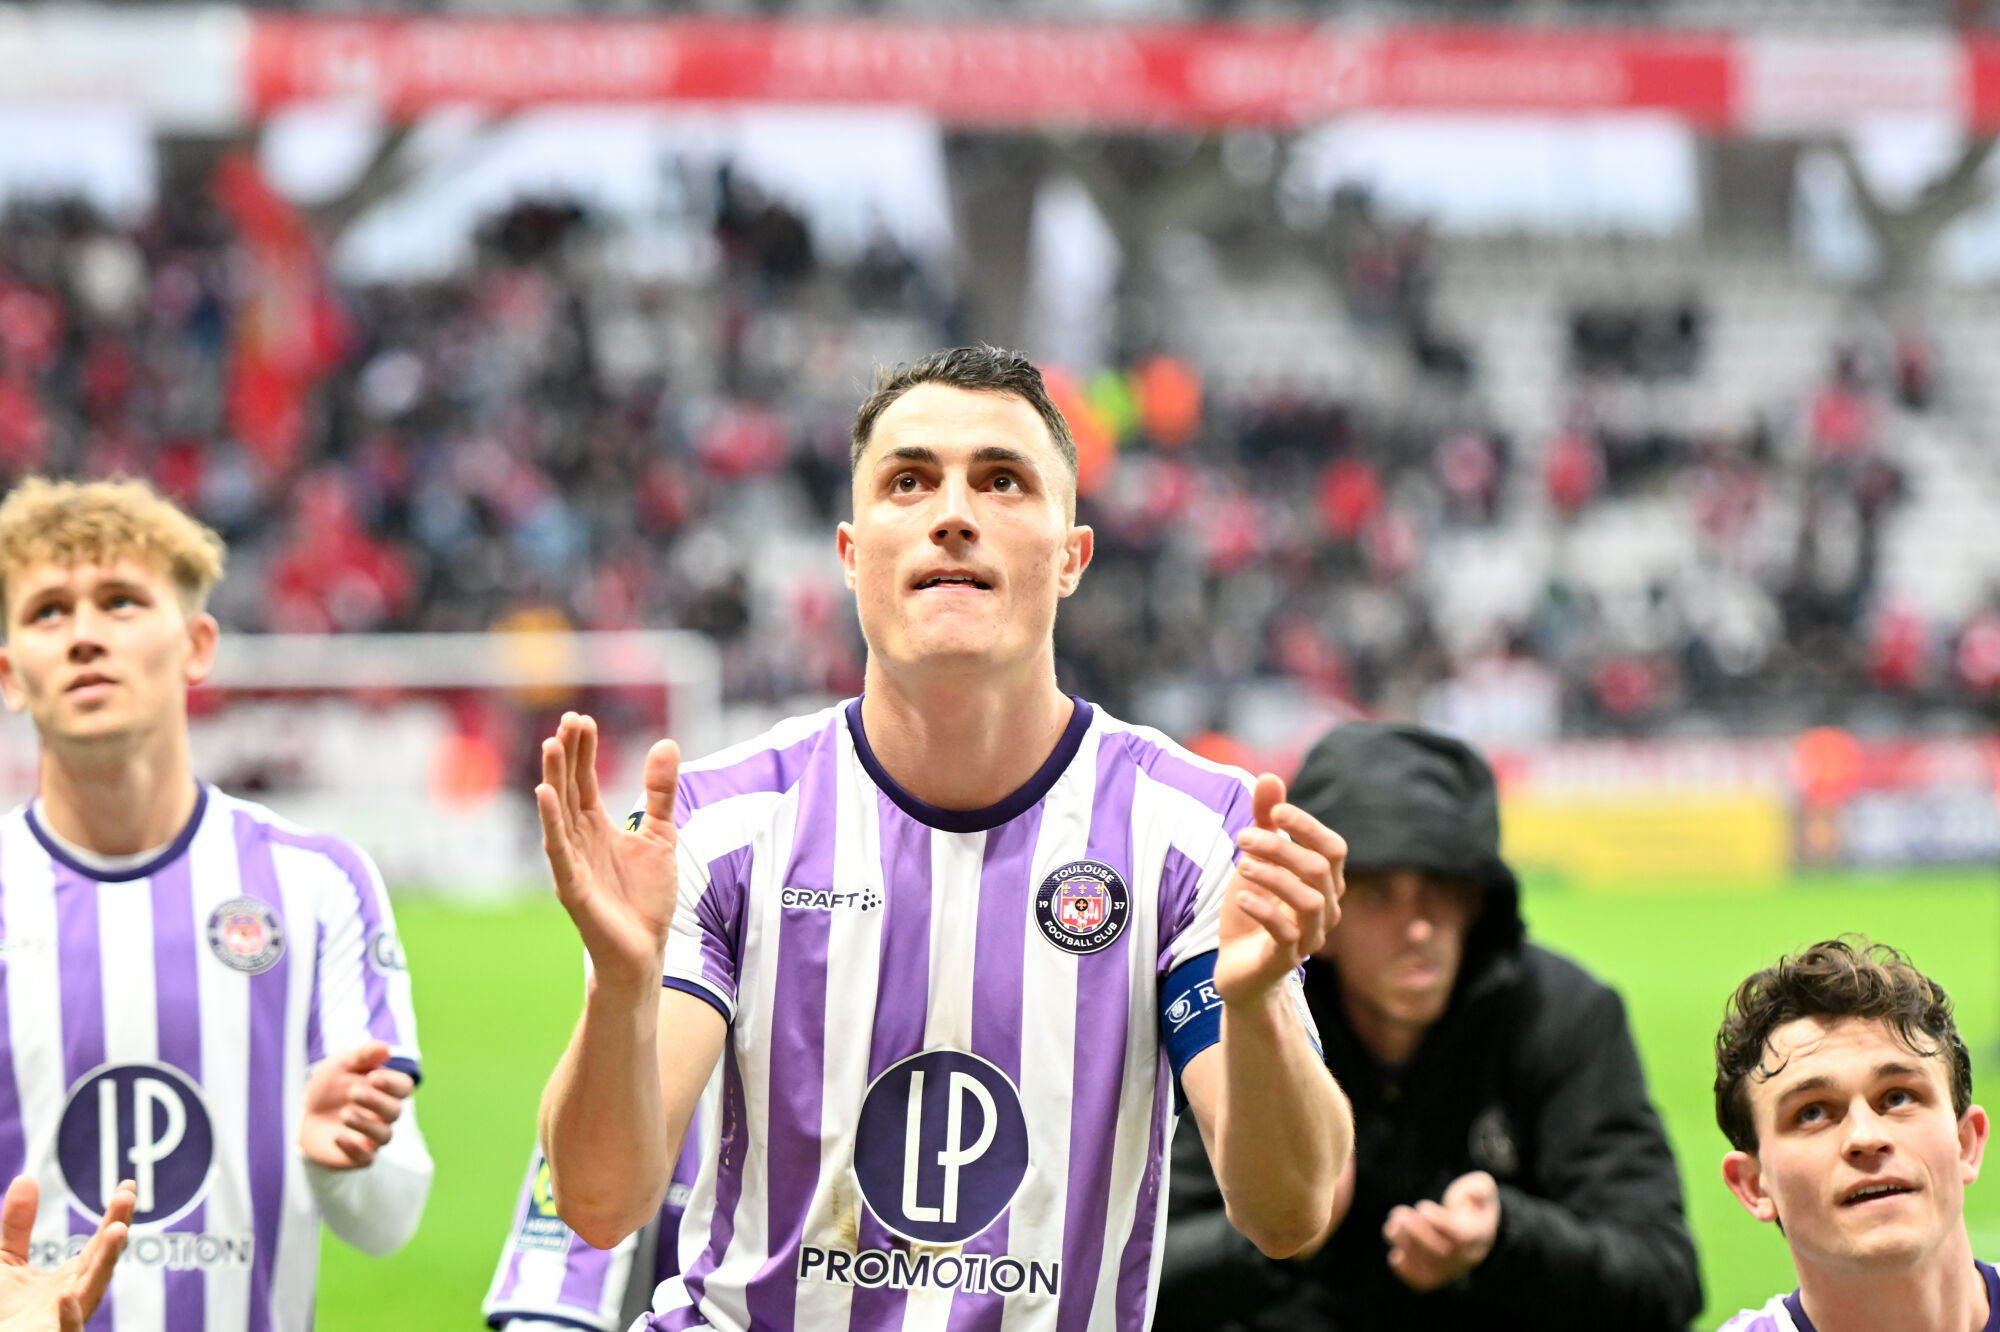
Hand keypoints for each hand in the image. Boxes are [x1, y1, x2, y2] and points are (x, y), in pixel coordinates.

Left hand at [0, 1176, 133, 1331]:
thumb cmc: (2, 1312)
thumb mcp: (5, 1261)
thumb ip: (17, 1225)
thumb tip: (27, 1178)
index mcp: (72, 1279)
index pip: (101, 1243)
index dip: (116, 1214)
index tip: (127, 1185)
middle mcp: (77, 1298)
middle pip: (102, 1261)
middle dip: (116, 1227)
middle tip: (126, 1197)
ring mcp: (67, 1321)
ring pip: (92, 1292)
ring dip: (106, 1261)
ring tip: (117, 1231)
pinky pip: (68, 1331)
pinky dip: (70, 1318)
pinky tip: (66, 1297)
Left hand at [300, 1041, 413, 1168]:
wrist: (304, 1116)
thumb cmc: (329, 1087)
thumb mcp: (340, 1065)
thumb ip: (362, 1055)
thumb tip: (386, 1049)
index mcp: (385, 1090)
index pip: (404, 1087)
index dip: (393, 1084)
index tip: (372, 1077)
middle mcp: (383, 1115)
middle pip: (395, 1111)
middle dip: (376, 1101)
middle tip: (353, 1092)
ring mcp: (371, 1137)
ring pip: (384, 1135)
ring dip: (366, 1124)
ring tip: (345, 1114)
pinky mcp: (357, 1156)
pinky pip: (366, 1159)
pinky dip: (355, 1149)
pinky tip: (338, 1137)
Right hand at [536, 714, 681, 992]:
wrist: (645, 950)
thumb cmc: (646, 897)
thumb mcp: (662, 835)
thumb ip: (661, 792)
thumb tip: (665, 743)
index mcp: (596, 827)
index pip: (584, 780)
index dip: (583, 751)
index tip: (582, 719)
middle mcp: (578, 840)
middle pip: (569, 789)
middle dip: (567, 755)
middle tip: (568, 720)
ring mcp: (572, 862)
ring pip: (558, 814)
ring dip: (553, 779)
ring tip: (551, 744)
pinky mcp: (572, 886)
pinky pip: (558, 850)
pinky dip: (551, 823)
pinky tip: (546, 795)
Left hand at [1213, 774, 1345, 1007]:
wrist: (1237, 967)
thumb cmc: (1253, 909)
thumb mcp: (1255, 860)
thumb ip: (1264, 822)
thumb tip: (1269, 777)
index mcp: (1324, 882)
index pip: (1333, 847)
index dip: (1307, 826)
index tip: (1274, 812)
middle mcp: (1326, 908)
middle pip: (1318, 869)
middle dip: (1279, 847)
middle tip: (1242, 837)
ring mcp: (1309, 936)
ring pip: (1309, 900)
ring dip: (1273, 876)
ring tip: (1240, 864)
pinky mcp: (1286, 960)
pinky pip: (1285, 934)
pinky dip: (1263, 910)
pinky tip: (1240, 897)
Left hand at [1383, 1170, 1500, 1291]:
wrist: (1476, 1236)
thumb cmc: (1473, 1207)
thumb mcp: (1482, 1191)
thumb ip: (1479, 1188)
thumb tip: (1472, 1194)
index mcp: (1477, 1235)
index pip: (1460, 1236)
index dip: (1439, 1223)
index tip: (1422, 1207)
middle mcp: (1464, 1257)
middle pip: (1441, 1253)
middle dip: (1416, 1233)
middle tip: (1399, 1214)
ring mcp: (1450, 1269)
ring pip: (1428, 1266)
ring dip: (1406, 1247)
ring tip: (1393, 1225)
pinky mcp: (1436, 1277)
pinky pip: (1422, 1282)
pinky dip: (1406, 1272)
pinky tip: (1395, 1255)